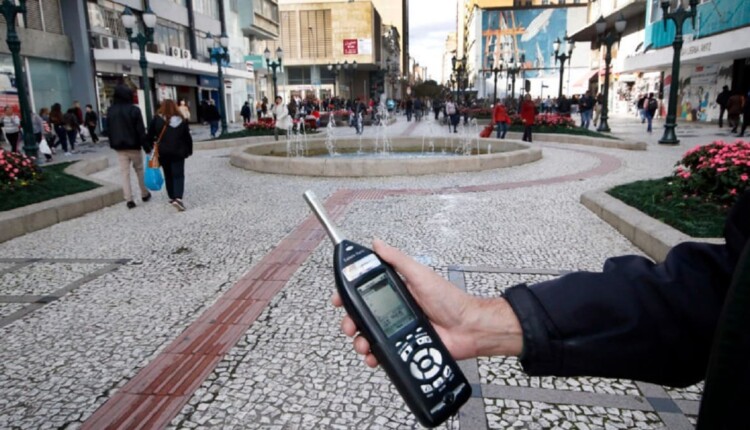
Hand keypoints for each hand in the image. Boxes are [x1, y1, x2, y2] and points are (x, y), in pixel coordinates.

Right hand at [332, 239, 522, 367]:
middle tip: (349, 325)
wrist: (469, 329)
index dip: (349, 294)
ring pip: (368, 336)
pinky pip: (382, 352)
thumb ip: (397, 260)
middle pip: (362, 316)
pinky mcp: (403, 347)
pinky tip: (373, 356)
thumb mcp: (421, 275)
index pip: (365, 290)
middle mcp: (395, 310)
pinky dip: (374, 356)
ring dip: (360, 341)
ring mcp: (398, 330)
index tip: (339, 298)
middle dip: (350, 321)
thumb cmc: (451, 301)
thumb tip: (377, 243)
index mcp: (397, 290)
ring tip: (363, 344)